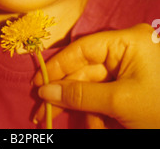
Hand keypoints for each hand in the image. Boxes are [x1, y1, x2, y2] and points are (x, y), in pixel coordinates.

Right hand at [33, 24, 159, 128]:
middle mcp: (125, 49)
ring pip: (92, 85)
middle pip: (85, 68)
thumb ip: (80, 94)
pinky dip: (96, 111)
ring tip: (81, 126)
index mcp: (127, 41)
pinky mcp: (129, 84)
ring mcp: (128, 67)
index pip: (84, 48)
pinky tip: (95, 126)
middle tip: (41, 111)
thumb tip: (45, 90)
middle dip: (66, 93)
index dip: (58, 65)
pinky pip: (104, 94)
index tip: (37, 83)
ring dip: (82, 108)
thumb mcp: (120, 101)